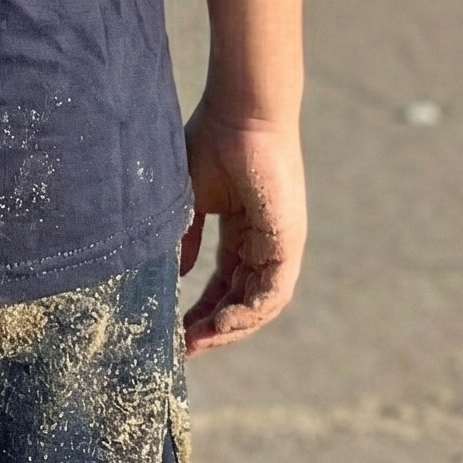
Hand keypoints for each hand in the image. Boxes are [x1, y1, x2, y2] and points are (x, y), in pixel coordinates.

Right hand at [178, 105, 306, 354]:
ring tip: (199, 344)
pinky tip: (223, 325)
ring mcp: (279, 245)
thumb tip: (174, 273)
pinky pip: (273, 292)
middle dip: (214, 327)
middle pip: (241, 299)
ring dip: (230, 328)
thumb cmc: (213, 140)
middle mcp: (264, 242)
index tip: (177, 332)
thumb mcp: (191, 197)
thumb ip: (186, 236)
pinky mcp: (289, 243)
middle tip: (186, 349)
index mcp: (241, 229)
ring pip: (259, 303)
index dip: (202, 308)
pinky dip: (249, 313)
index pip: (224, 281)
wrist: (241, 112)